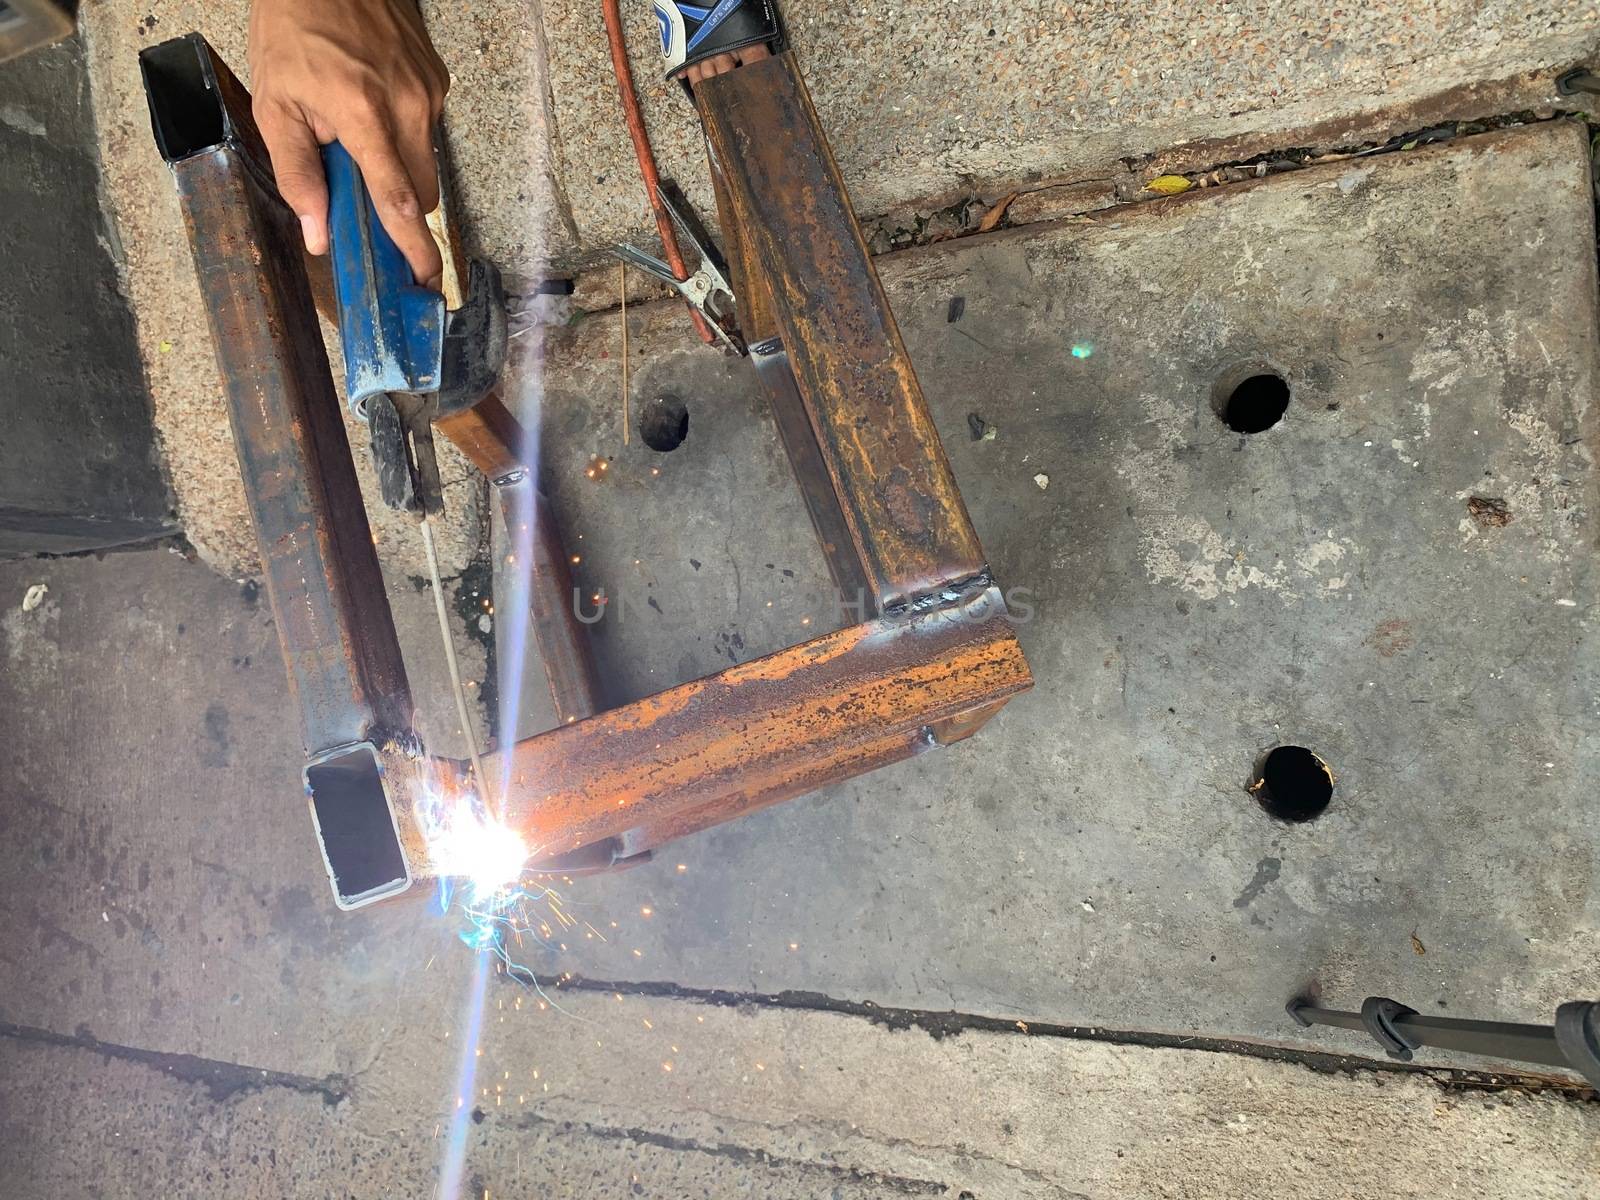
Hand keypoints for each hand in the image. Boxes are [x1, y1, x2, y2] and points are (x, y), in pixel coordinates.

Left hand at [248, 0, 449, 284]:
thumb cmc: (293, 27)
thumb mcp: (275, 104)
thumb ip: (298, 174)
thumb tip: (317, 233)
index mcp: (364, 115)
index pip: (397, 200)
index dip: (413, 247)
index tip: (425, 278)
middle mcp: (407, 106)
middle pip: (420, 193)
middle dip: (396, 205)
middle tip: (360, 190)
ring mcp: (428, 92)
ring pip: (425, 163)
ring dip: (397, 165)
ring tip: (358, 128)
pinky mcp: (437, 79)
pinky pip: (426, 129)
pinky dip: (402, 132)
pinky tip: (373, 100)